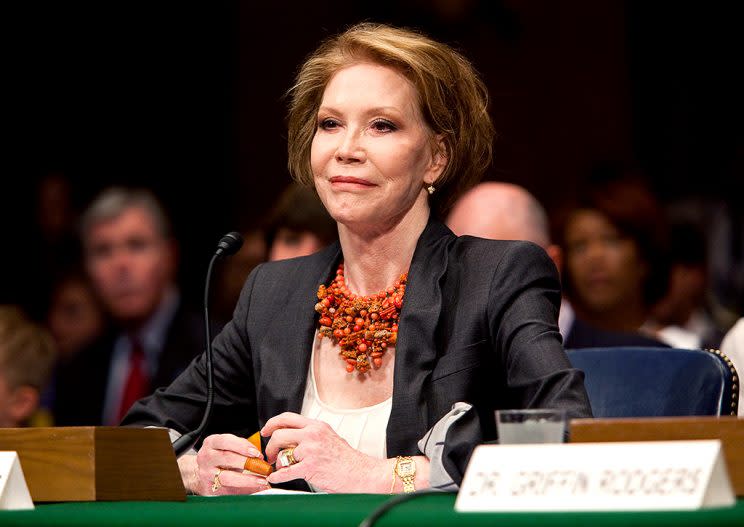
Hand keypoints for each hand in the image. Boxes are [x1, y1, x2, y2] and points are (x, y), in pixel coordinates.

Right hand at [180, 433, 269, 494]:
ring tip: (261, 481)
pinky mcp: (208, 488)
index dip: (242, 446)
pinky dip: (242, 491)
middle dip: (246, 463)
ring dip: (247, 480)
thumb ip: (243, 448)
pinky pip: (227, 491)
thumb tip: (260, 457)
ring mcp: (206, 473)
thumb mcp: (229, 446)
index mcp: (211, 442)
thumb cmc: (221, 455)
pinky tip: (253, 490)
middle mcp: (206, 457)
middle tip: (262, 468)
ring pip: (226, 477)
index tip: (256, 453)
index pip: (226, 441)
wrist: (205, 469)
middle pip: (226, 458)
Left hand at [261, 412, 387, 492]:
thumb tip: (292, 440)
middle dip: (270, 446)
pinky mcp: (310, 466)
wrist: (361, 473)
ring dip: (277, 463)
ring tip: (279, 468)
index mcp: (317, 426)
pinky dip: (278, 476)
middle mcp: (313, 434)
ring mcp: (311, 450)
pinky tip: (276, 478)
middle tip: (270, 455)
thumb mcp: (329, 438)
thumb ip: (311, 436)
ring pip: (282, 453)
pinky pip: (286, 471)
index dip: (272, 423)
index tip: (266, 430)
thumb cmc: (347, 460)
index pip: (288, 418)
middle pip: (279, 434)